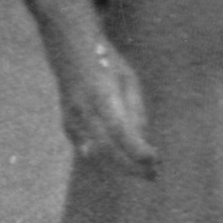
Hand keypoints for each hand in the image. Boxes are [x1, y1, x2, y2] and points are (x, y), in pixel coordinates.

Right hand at [51, 27, 157, 178]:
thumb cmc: (105, 61)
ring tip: (145, 172)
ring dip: (121, 166)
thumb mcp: (128, 78)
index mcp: (100, 92)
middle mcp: (82, 109)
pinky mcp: (67, 126)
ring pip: (97, 154)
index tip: (154, 158)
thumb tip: (143, 141)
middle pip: (106, 148)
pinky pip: (88, 150)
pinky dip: (107, 160)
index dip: (136, 148)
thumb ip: (135, 110)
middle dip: (131, 165)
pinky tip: (124, 164)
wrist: (69, 48)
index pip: (119, 129)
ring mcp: (71, 119)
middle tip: (154, 174)